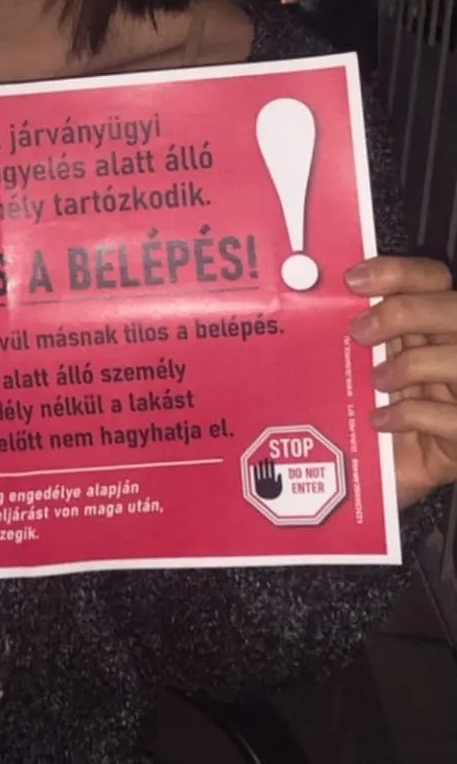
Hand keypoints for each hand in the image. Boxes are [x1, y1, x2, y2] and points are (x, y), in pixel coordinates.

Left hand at [347, 256, 456, 508]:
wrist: (366, 490)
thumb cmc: (363, 425)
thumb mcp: (360, 375)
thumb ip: (363, 337)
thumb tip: (320, 298)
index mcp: (435, 332)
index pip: (436, 280)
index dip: (400, 272)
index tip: (354, 280)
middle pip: (456, 310)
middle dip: (405, 312)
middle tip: (359, 333)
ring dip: (410, 365)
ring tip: (376, 382)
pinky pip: (453, 418)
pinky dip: (412, 414)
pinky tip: (380, 422)